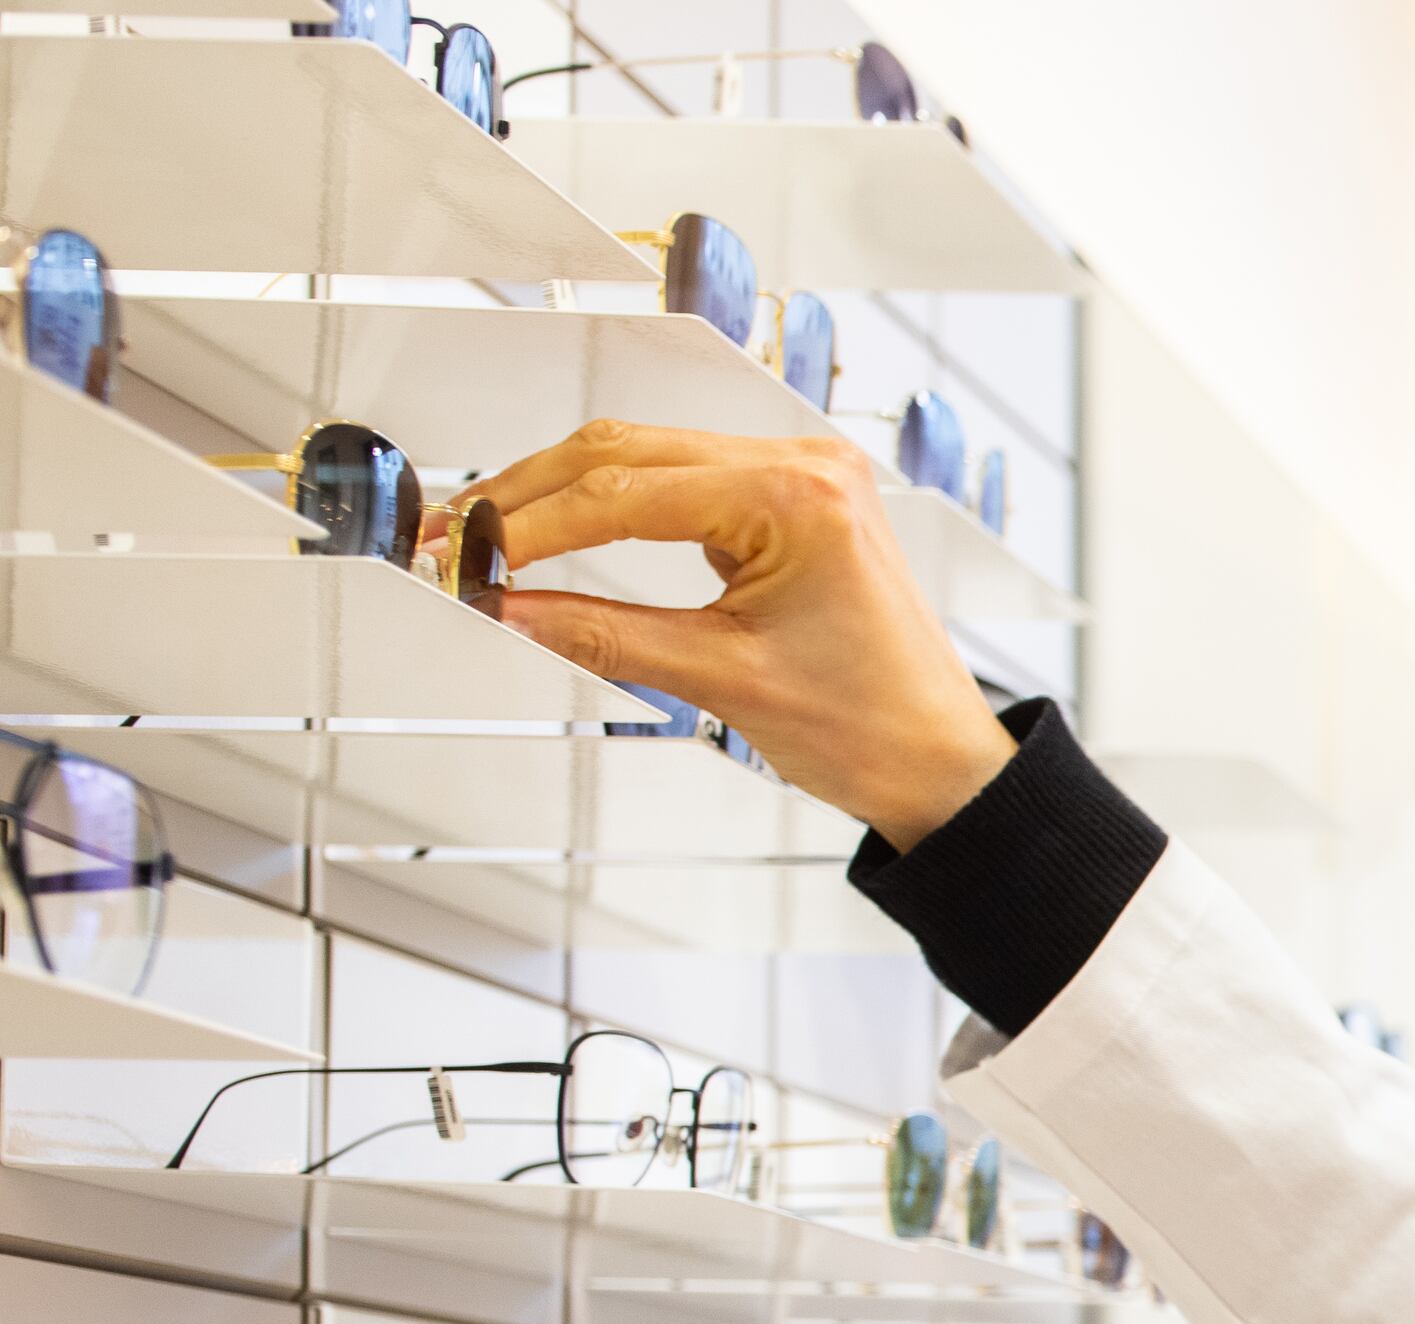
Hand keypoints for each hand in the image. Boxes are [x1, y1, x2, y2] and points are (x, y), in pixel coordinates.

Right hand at [442, 423, 1017, 845]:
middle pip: (623, 453)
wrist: (943, 764)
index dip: (530, 526)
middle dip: (531, 497)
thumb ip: (603, 634)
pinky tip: (561, 530)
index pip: (623, 493)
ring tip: (491, 539)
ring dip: (563, 493)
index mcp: (797, 497)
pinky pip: (682, 481)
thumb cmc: (874, 729)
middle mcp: (803, 465)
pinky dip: (613, 504)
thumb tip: (507, 607)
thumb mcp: (722, 681)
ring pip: (644, 457)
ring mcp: (801, 476)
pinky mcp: (793, 501)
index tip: (465, 558)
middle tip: (456, 542)